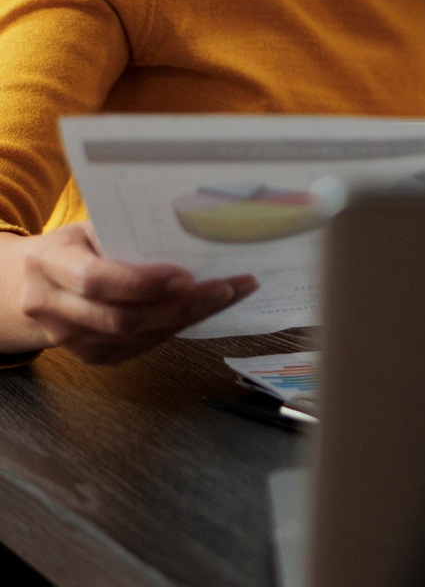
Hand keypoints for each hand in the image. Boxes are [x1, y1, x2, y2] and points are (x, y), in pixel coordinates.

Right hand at [13, 223, 257, 365]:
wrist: (33, 283)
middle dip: (181, 305)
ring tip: (229, 294)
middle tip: (226, 287)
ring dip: (189, 317)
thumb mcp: (87, 229)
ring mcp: (70, 340)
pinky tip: (205, 309)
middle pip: (124, 318)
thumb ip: (124, 234)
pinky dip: (178, 328)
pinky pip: (142, 347)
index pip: (95, 280)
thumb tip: (188, 233)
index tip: (186, 275)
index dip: (142, 283)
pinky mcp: (92, 356)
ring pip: (138, 336)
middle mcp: (53, 308)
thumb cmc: (72, 248)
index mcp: (48, 264)